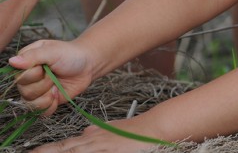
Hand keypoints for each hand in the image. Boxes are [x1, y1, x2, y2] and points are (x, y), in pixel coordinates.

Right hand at [9, 39, 93, 115]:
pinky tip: (58, 95)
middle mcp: (28, 78)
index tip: (46, 67)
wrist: (87, 65)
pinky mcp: (46, 101)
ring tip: (57, 86)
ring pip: (31, 104)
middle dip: (43, 84)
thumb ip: (33, 56)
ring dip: (47, 96)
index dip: (33, 75)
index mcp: (26, 63)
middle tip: (54, 75)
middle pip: (24, 92)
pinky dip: (50, 106)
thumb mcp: (53, 51)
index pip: (19, 77)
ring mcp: (37, 90)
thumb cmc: (70, 54)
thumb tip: (12, 61)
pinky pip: (40, 112)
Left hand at [29, 119, 158, 152]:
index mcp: (91, 136)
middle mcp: (92, 142)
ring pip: (75, 151)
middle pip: (65, 149)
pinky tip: (82, 151)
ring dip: (63, 151)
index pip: (64, 145)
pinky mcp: (111, 151)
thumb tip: (84, 133)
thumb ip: (95, 132)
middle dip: (47, 152)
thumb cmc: (132, 130)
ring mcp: (101, 147)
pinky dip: (84, 151)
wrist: (151, 128)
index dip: (47, 150)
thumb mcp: (110, 128)